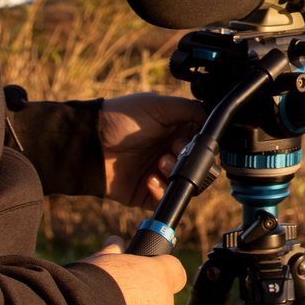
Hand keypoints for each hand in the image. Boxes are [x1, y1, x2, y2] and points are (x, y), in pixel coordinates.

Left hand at [99, 93, 205, 207]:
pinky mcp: (146, 193)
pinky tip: (149, 179)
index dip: (200, 144)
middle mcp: (170, 151)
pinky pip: (165, 199)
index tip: (189, 141)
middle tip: (173, 152)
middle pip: (197, 165)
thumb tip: (213, 118)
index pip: (202, 142)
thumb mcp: (160, 105)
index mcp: (176, 130)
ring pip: (184, 183)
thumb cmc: (122, 119)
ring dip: (174, 174)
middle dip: (188, 160)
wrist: (91, 144)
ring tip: (159, 164)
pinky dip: (161, 190)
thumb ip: (191, 109)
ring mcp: (159, 173)